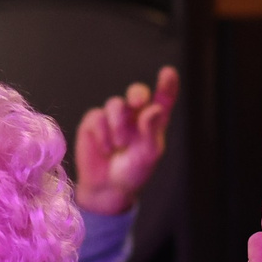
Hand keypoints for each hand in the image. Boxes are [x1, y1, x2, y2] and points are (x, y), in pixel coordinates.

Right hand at [73, 66, 178, 216]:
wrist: (106, 188)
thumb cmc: (132, 172)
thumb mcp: (148, 155)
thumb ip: (151, 132)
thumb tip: (154, 109)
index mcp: (153, 121)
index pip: (162, 99)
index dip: (166, 85)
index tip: (168, 72)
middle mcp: (134, 116)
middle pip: (137, 92)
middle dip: (137, 93)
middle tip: (137, 102)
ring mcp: (113, 117)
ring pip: (115, 104)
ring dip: (118, 125)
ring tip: (119, 146)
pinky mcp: (93, 122)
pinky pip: (97, 117)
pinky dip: (103, 135)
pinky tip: (106, 149)